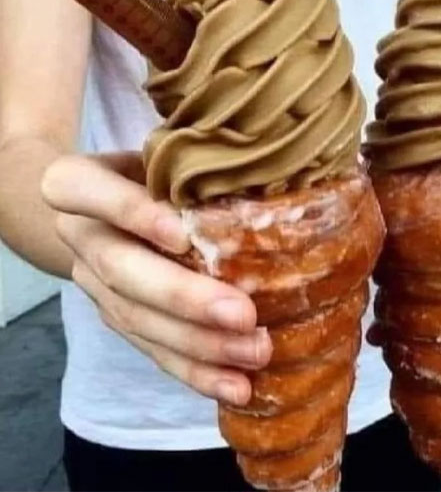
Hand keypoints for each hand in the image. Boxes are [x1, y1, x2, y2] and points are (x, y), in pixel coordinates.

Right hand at [43, 152, 271, 405]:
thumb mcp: (165, 149)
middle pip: (122, 272)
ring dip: (197, 344)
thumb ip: (194, 159)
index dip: (131, 213)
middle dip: (183, 298)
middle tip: (243, 314)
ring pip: (137, 320)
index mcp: (77, 183)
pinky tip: (235, 386)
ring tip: (253, 354)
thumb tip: (268, 171)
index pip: (85, 190)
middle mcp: (80, 236)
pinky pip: (151, 350)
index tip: (183, 233)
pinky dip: (195, 371)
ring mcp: (94, 284)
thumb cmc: (153, 164)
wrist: (105, 199)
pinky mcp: (117, 318)